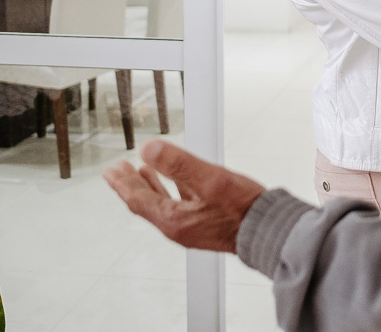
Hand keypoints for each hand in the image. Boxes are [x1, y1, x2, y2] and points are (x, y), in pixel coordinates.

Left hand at [103, 140, 264, 253]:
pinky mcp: (205, 224)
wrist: (269, 231)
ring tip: (143, 172)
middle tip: (118, 172)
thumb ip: (179, 164)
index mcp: (174, 219)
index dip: (123, 183)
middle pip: (146, 203)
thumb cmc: (244, 210)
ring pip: (162, 204)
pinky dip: (171, 190)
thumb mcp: (210, 181)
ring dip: (150, 186)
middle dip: (131, 185)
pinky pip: (179, 205)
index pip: (138, 199)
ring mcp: (192, 227)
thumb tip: (148, 149)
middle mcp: (179, 226)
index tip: (111, 172)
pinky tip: (178, 183)